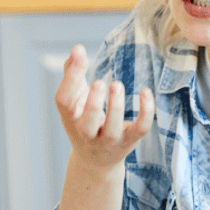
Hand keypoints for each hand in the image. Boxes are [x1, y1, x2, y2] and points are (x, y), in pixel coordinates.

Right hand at [54, 45, 153, 173]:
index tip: (81, 55)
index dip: (70, 78)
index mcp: (70, 118)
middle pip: (87, 124)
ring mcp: (109, 140)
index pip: (63, 101)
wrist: (96, 161)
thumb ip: (72, 73)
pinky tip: (145, 91)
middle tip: (100, 82)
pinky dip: (146, 111)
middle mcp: (87, 133)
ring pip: (112, 129)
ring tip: (116, 85)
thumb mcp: (74, 100)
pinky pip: (140, 129)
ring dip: (116, 106)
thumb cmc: (84, 121)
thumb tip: (77, 49)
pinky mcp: (129, 140)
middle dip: (93, 103)